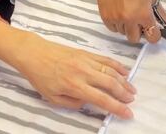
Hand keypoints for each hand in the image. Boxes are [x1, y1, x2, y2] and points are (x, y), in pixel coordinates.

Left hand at [14, 32, 135, 118]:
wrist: (34, 53)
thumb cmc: (40, 76)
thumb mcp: (52, 97)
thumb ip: (71, 103)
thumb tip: (87, 103)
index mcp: (75, 86)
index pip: (102, 99)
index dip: (117, 107)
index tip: (127, 113)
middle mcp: (83, 72)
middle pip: (110, 84)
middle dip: (124, 94)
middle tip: (132, 100)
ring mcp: (86, 60)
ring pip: (110, 71)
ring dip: (123, 81)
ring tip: (132, 89)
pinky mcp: (85, 53)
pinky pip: (105, 59)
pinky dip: (117, 65)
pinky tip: (124, 71)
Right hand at [96, 0, 165, 43]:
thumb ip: (161, 12)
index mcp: (143, 14)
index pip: (152, 37)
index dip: (153, 34)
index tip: (152, 29)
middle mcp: (129, 19)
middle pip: (134, 39)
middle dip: (138, 32)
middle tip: (138, 21)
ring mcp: (115, 17)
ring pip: (122, 33)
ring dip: (126, 26)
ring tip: (127, 11)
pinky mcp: (104, 14)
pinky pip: (111, 27)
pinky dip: (115, 23)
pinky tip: (118, 11)